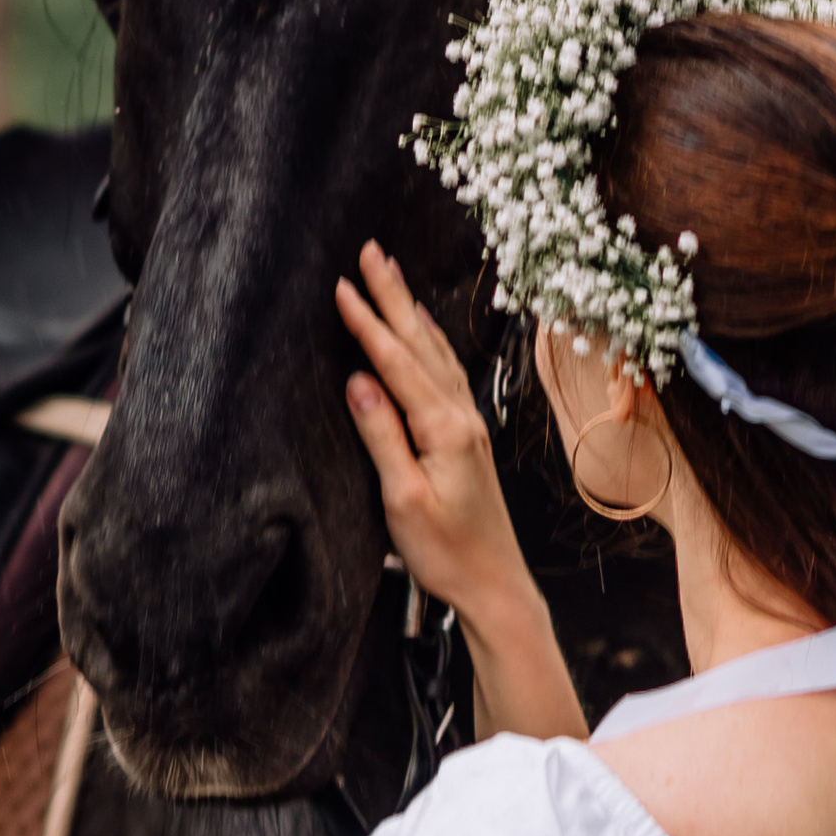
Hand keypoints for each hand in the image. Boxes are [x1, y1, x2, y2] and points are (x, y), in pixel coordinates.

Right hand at [336, 243, 529, 626]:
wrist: (494, 584)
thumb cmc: (446, 552)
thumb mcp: (403, 499)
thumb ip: (382, 436)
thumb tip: (358, 381)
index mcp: (444, 429)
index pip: (397, 363)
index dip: (367, 323)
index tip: (341, 285)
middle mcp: (461, 417)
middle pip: (421, 344)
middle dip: (393, 296)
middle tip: (371, 251)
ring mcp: (468, 425)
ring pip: (435, 354)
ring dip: (411, 312)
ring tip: (391, 276)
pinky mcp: (468, 438)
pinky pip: (445, 373)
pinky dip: (428, 343)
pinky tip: (422, 334)